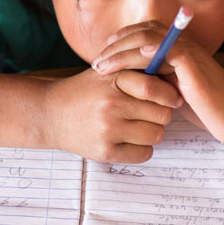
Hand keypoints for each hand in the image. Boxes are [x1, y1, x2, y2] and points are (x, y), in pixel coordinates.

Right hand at [43, 67, 182, 162]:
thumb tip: (174, 77)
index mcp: (112, 80)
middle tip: (151, 111)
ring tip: (138, 124)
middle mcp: (110, 105)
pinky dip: (142, 147)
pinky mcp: (105, 152)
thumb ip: (136, 71)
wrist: (49, 114)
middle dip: (162, 112)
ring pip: (156, 134)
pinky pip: (144, 153)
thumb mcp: (106, 72)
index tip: (173, 97)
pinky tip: (129, 138)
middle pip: (161, 114)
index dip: (168, 94)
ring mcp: (108, 130)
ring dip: (153, 130)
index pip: (153, 87)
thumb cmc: (84, 91)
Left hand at [92, 21, 223, 144]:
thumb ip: (153, 80)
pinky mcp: (194, 65)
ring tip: (103, 66)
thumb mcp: (170, 91)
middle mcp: (180, 45)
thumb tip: (125, 81)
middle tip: (96, 63)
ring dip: (122, 51)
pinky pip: (169, 51)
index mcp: (174, 48)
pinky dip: (150, 51)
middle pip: (140, 32)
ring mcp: (187, 52)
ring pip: (148, 39)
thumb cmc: (204, 106)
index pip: (141, 32)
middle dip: (114, 46)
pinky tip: (134, 58)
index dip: (119, 41)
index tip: (101, 58)